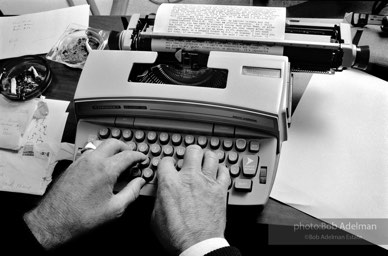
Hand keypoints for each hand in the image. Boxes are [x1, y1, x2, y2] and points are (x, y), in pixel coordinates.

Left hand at [24, 138, 145, 248]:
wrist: (54, 221)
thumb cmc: (81, 217)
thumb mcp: (115, 209)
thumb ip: (131, 192)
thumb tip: (139, 182)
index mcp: (105, 170)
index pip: (128, 155)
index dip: (139, 156)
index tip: (142, 159)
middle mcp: (93, 161)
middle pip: (114, 142)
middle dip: (126, 147)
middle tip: (132, 155)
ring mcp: (81, 161)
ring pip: (100, 145)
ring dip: (112, 148)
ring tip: (118, 159)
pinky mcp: (73, 165)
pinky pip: (90, 152)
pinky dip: (100, 154)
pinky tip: (103, 166)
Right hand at [151, 145, 229, 254]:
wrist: (197, 246)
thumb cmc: (177, 236)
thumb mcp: (155, 217)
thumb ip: (158, 199)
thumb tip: (160, 194)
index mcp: (170, 183)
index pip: (167, 160)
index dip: (167, 163)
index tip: (168, 166)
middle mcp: (190, 178)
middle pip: (192, 150)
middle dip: (189, 152)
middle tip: (189, 158)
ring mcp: (207, 182)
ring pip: (211, 156)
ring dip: (207, 158)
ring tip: (204, 161)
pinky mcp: (220, 190)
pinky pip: (225, 171)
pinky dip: (221, 170)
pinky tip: (218, 173)